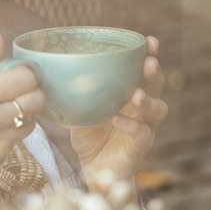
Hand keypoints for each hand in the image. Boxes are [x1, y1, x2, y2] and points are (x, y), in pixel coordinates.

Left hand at [69, 36, 168, 183]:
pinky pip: (141, 133)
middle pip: (157, 86)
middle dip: (154, 73)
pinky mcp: (141, 146)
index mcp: (131, 92)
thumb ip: (77, 93)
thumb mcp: (81, 110)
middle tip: (149, 63)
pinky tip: (117, 119)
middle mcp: (143, 107)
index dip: (149, 54)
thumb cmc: (90, 135)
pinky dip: (130, 125)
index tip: (149, 41)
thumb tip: (52, 72)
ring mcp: (146, 126)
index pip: (143, 70)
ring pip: (158, 110)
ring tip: (136, 95)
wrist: (93, 168)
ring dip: (148, 100)